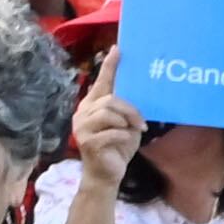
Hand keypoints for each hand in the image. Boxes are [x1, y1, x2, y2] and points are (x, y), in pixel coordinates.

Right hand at [69, 56, 143, 181]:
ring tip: (133, 131)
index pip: (101, 82)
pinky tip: (125, 142)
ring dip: (127, 122)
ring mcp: (82, 127)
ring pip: (110, 113)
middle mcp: (83, 112)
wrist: (107, 173)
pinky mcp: (87, 142)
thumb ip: (126, 108)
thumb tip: (141, 91)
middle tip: (140, 122)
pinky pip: (113, 132)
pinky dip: (124, 137)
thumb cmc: (117, 146)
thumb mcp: (125, 123)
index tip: (118, 50)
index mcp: (92, 105)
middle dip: (130, 110)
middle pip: (110, 100)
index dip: (110, 66)